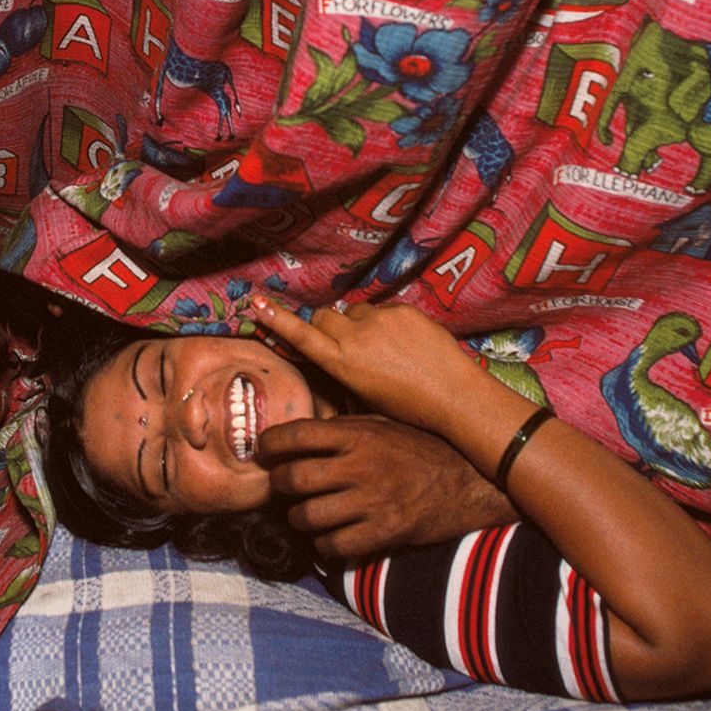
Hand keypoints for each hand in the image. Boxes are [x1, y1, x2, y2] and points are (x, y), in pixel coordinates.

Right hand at [249, 297, 488, 434]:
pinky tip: (406, 342)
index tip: (256, 302)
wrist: (454, 395)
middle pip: (325, 317)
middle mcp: (355, 339)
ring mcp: (379, 320)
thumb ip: (346, 370)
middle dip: (329, 325)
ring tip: (385, 346)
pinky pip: (383, 309)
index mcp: (343, 365)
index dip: (277, 319)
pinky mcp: (401, 310)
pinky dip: (387, 322)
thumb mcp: (366, 397)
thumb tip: (339, 354)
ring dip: (359, 323)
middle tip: (348, 342)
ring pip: (355, 311)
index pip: (302, 336)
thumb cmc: (409, 408)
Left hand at [263, 415, 515, 559]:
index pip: (297, 435)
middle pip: (293, 478)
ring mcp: (372, 502)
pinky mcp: (384, 533)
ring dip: (298, 518)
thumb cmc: (423, 448)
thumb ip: (345, 427)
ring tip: (303, 514)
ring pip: (307, 517)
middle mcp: (361, 466)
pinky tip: (330, 537)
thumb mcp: (385, 423)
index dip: (270, 444)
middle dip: (277, 484)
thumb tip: (301, 430)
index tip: (262, 450)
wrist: (471, 482)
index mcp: (359, 434)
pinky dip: (324, 546)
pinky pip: (334, 547)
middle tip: (279, 485)